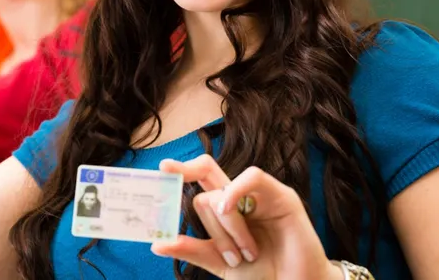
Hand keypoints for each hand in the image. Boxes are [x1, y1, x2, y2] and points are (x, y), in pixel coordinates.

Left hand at [150, 155, 338, 279]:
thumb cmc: (262, 274)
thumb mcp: (220, 262)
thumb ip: (192, 250)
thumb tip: (157, 243)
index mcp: (225, 208)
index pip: (200, 182)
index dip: (182, 172)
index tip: (163, 168)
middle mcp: (240, 196)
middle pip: (207, 171)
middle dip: (189, 176)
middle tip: (168, 173)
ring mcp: (260, 194)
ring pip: (223, 188)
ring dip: (225, 223)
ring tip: (242, 252)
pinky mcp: (281, 196)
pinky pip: (252, 177)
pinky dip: (235, 191)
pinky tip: (229, 210)